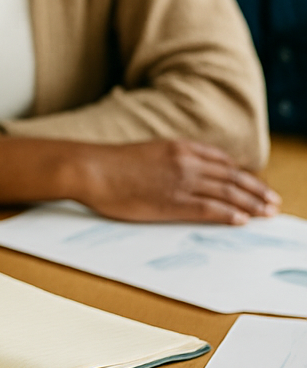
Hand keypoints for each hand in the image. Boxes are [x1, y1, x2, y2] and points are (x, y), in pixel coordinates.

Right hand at [76, 140, 279, 223]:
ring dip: (251, 203)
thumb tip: (185, 172)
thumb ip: (171, 159)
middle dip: (256, 190)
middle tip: (273, 202)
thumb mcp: (149, 152)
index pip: (222, 161)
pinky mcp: (173, 202)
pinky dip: (229, 214)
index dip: (242, 174)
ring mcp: (181, 182)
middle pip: (232, 177)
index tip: (255, 184)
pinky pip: (210, 209)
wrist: (92, 169)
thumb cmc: (112, 164)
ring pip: (227, 192)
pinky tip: (242, 220)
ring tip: (267, 213)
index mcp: (180, 147)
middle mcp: (187, 162)